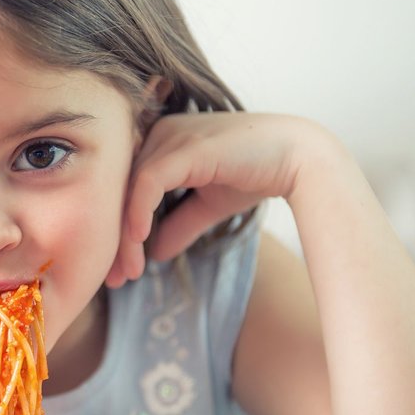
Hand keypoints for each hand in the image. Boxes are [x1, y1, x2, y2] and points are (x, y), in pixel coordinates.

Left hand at [105, 112, 328, 287]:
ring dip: (126, 236)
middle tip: (114, 279)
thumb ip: (179, 225)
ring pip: (130, 190)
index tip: (120, 271)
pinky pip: (148, 181)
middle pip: (121, 191)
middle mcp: (159, 134)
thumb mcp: (208, 206)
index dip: (119, 231)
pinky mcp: (185, 145)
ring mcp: (170, 136)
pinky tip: (139, 240)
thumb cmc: (256, 174)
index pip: (126, 191)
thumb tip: (155, 254)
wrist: (301, 160)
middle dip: (116, 239)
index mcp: (161, 144)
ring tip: (128, 272)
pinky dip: (139, 211)